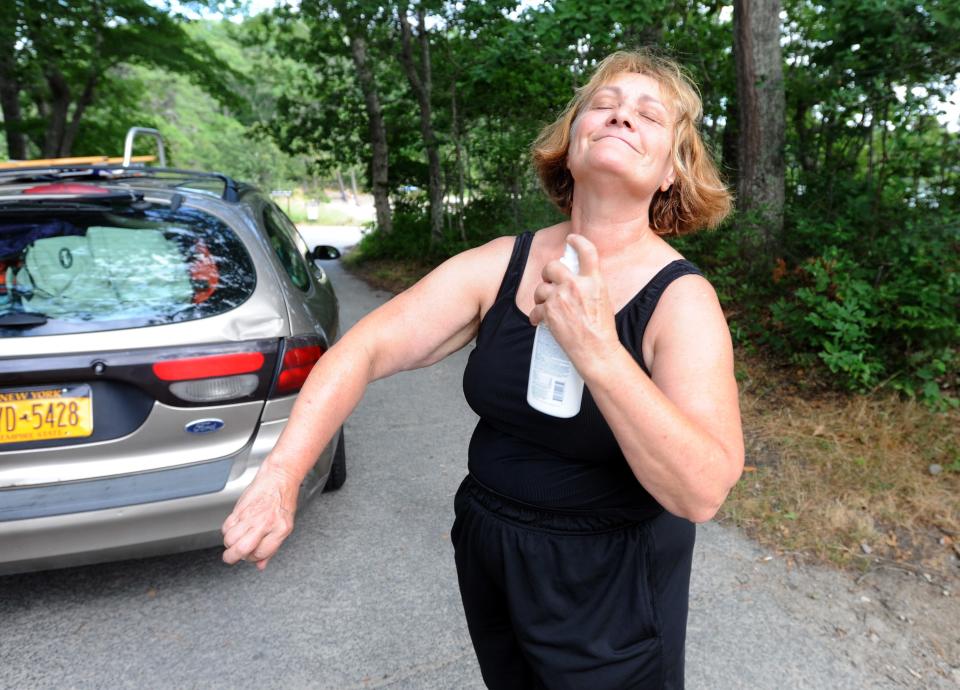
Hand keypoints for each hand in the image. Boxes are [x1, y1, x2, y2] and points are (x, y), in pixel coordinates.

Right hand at [221, 465, 298, 570]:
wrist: (279, 476)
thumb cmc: (284, 499)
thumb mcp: (286, 526)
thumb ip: (272, 547)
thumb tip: (261, 564)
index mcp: (280, 529)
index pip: (260, 553)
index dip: (253, 558)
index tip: (251, 556)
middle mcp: (265, 523)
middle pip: (241, 549)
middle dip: (232, 557)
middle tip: (232, 557)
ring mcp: (252, 515)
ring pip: (230, 539)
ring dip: (229, 544)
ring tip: (235, 540)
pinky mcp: (240, 508)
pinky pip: (227, 526)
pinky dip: (227, 531)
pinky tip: (234, 529)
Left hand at [528, 234, 620, 374]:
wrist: (597, 351)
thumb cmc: (602, 330)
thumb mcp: (603, 300)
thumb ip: (590, 285)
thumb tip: (576, 277)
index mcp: (594, 281)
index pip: (587, 251)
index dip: (578, 241)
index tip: (571, 239)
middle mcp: (577, 285)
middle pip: (552, 266)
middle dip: (548, 274)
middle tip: (550, 282)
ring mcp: (561, 298)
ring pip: (541, 289)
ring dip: (542, 297)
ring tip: (549, 308)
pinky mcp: (549, 312)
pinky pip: (536, 309)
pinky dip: (537, 316)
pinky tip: (540, 320)